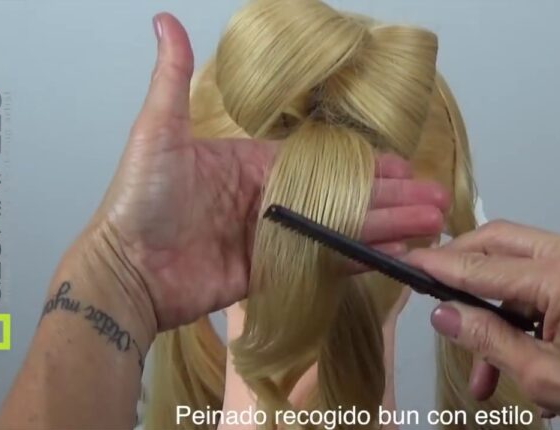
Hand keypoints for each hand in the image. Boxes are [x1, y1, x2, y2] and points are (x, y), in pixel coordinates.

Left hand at [86, 13, 449, 331]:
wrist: (125, 270)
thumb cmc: (139, 200)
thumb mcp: (159, 133)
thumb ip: (174, 81)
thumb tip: (166, 21)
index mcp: (254, 166)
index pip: (323, 163)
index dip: (365, 165)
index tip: (402, 166)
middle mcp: (270, 202)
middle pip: (342, 197)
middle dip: (391, 198)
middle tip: (434, 199)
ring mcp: (273, 240)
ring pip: (341, 230)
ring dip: (387, 227)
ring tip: (429, 225)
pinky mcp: (271, 275)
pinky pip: (323, 265)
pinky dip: (358, 260)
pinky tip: (393, 254)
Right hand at [405, 220, 559, 429]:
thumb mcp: (540, 374)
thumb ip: (485, 337)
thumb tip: (445, 315)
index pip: (482, 265)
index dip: (439, 266)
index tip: (409, 262)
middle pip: (499, 242)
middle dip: (462, 267)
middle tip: (436, 290)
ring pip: (518, 263)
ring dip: (493, 305)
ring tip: (483, 365)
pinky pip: (542, 275)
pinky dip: (521, 308)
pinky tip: (514, 351)